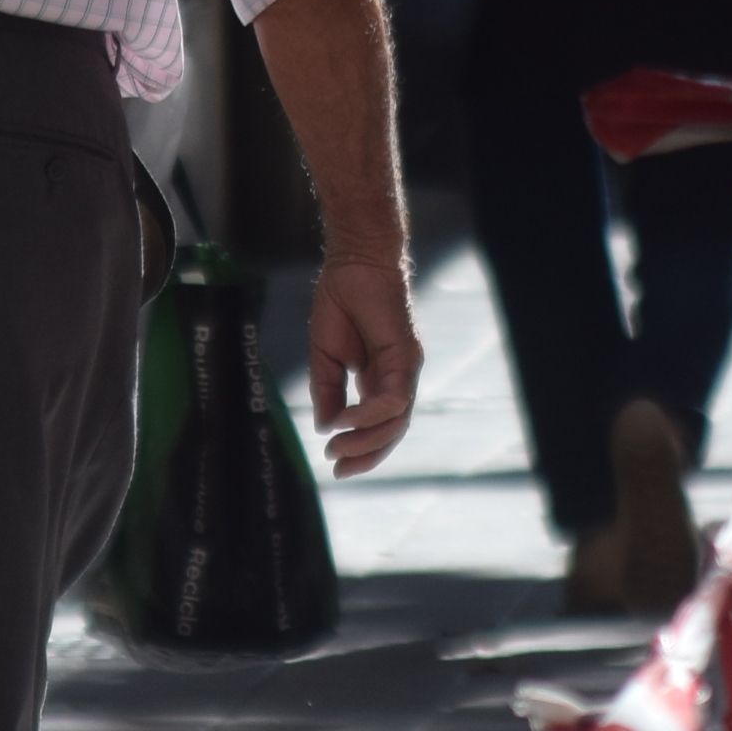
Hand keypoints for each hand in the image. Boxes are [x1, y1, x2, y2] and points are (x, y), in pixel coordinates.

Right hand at [307, 255, 421, 477]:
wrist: (353, 263)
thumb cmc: (341, 303)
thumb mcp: (326, 357)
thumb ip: (328, 392)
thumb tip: (326, 428)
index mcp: (379, 379)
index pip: (380, 426)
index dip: (361, 449)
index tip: (335, 465)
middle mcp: (397, 377)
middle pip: (392, 430)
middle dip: (367, 455)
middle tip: (338, 467)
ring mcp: (405, 367)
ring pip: (398, 419)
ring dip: (367, 439)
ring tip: (337, 448)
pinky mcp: (406, 354)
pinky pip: (395, 397)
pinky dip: (371, 413)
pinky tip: (346, 419)